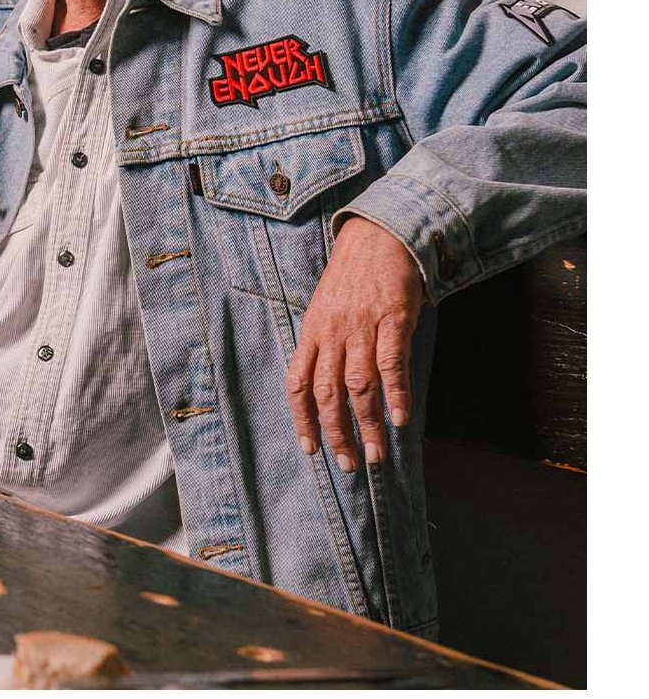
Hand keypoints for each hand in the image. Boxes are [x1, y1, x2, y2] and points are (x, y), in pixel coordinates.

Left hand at [286, 215, 422, 471]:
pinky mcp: (392, 319)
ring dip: (367, 425)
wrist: (379, 234)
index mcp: (313, 331)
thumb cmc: (355, 274)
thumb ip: (328, 344)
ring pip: (358, 386)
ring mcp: (361, 326)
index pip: (299, 383)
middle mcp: (332, 333)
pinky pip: (391, 364)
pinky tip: (400, 419)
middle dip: (336, 434)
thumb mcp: (328, 308)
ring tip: (377, 454)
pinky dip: (395, 394)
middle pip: (327, 394)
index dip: (302, 419)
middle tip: (349, 465)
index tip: (310, 449)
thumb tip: (333, 388)